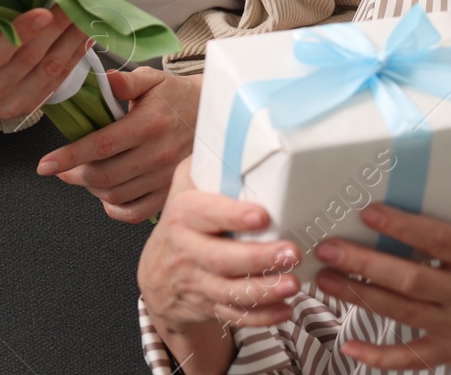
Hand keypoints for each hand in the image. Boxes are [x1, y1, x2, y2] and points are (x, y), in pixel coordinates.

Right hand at [0, 7, 92, 133]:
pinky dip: (75, 57)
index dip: (21, 32)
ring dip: (72, 39)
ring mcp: (10, 104)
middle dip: (57, 26)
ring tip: (87, 12)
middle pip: (29, 57)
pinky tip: (86, 35)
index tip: (43, 10)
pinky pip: (57, 81)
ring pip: (48, 69)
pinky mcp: (29, 108)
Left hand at [35, 68, 200, 222]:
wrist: (215, 116)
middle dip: (74, 174)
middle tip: (62, 167)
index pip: (101, 145)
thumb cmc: (177, 96)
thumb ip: (125, 81)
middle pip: (103, 176)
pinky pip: (134, 213)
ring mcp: (164, 178)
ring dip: (91, 189)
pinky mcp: (168, 193)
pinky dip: (113, 208)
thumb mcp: (153, 79)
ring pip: (114, 196)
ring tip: (85, 174)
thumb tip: (104, 80)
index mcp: (149, 124)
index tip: (45, 165)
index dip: (69, 157)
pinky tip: (107, 193)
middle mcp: (158, 154)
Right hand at [138, 158, 300, 334]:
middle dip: (258, 258)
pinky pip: (234, 316)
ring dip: (263, 291)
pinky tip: (285, 309)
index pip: (205, 214)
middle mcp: (187, 250)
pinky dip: (261, 317)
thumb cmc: (184, 218)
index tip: (262, 215)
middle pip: (222, 259)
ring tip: (293, 284)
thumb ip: (209, 163)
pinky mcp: (209, 305)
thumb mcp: (186, 184)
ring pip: (230, 292)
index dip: (232, 215)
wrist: (157, 271)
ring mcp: (197, 282)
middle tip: (292, 252)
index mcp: (183, 215)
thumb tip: (242, 132)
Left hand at [313, 203, 450, 374]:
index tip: (369, 212)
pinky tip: (351, 345)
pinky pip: (410, 358)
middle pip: (409, 278)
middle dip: (364, 262)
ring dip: (359, 295)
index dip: (403, 227)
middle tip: (328, 247)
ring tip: (325, 279)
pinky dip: (379, 356)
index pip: (439, 240)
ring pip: (400, 312)